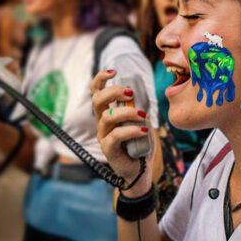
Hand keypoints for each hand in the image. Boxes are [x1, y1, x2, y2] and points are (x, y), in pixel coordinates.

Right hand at [91, 70, 153, 192]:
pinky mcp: (109, 149)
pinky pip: (117, 135)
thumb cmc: (140, 143)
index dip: (101, 79)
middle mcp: (102, 123)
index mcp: (107, 113)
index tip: (113, 71)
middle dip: (113, 92)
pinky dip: (132, 130)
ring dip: (127, 112)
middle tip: (131, 93)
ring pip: (107, 117)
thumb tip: (142, 92)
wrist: (140, 169)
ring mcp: (103, 136)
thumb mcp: (141, 121)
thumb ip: (139, 107)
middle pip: (98, 101)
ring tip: (143, 115)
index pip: (96, 92)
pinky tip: (144, 130)